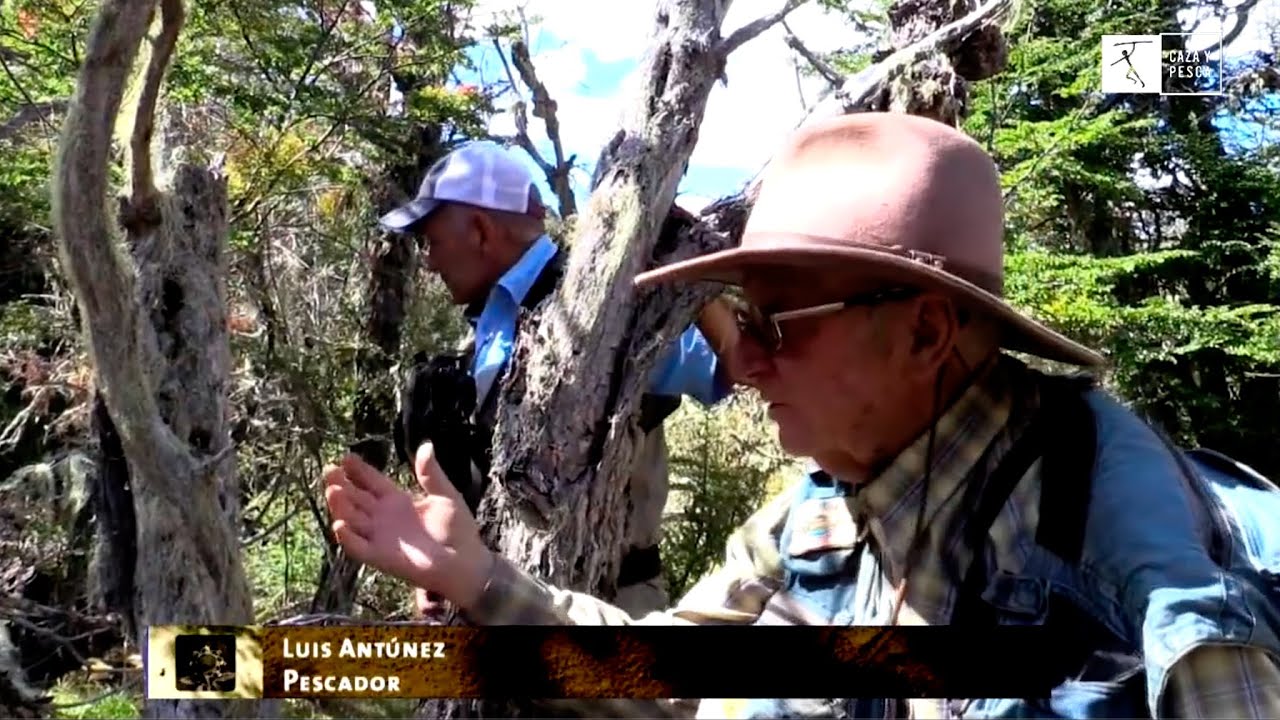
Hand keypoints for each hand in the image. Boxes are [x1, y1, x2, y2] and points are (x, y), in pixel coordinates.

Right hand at [322, 443, 493, 609]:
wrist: (466, 561)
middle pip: (355, 498)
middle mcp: (383, 517)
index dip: (358, 470)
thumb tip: (426, 445)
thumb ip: (431, 474)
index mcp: (397, 500)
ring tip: (332, 491)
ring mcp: (379, 537)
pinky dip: (347, 538)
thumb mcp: (446, 495)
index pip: (371, 482)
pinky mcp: (380, 557)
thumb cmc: (458, 530)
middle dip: (341, 484)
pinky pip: (358, 548)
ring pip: (352, 520)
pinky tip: (339, 525)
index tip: (345, 457)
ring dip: (340, 507)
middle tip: (329, 470)